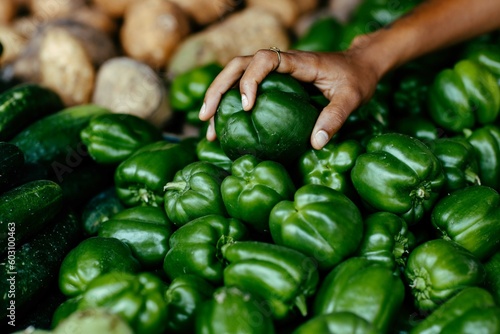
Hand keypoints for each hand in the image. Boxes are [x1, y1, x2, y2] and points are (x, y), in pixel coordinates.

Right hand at [199, 47, 381, 149]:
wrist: (360, 65)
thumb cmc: (357, 78)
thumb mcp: (352, 98)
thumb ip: (335, 118)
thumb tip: (316, 144)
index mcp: (297, 62)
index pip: (263, 59)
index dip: (249, 80)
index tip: (247, 107)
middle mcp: (281, 62)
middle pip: (238, 65)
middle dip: (218, 89)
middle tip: (206, 117)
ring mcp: (275, 71)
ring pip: (236, 74)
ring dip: (218, 96)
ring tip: (208, 126)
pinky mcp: (274, 81)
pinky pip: (245, 85)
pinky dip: (230, 103)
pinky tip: (225, 125)